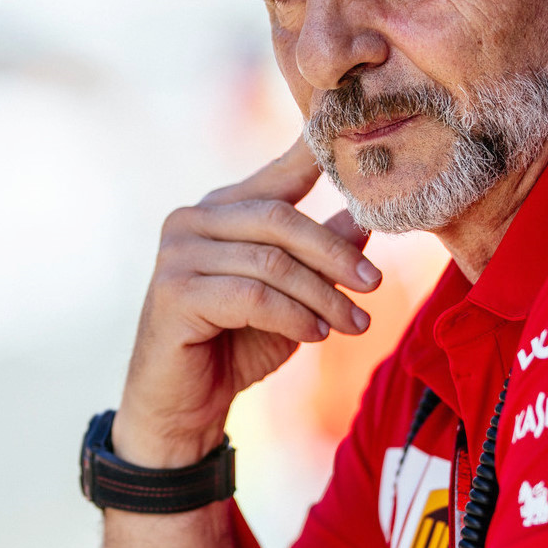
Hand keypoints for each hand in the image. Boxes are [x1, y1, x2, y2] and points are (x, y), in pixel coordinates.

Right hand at [112, 138, 381, 467]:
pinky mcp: (174, 293)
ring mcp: (178, 254)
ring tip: (355, 323)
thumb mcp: (293, 297)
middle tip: (373, 283)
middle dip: (334, 252)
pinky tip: (317, 335)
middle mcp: (192, 220)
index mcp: (220, 210)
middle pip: (280, 220)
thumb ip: (320, 257)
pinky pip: (252, 297)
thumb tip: (364, 219)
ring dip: (322, 295)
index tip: (351, 138)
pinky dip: (293, 316)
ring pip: (271, 262)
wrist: (183, 409)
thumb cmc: (237, 345)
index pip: (276, 176)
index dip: (313, 157)